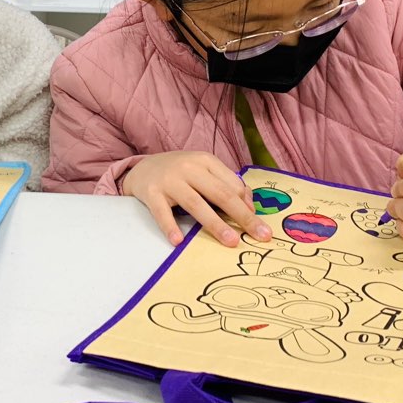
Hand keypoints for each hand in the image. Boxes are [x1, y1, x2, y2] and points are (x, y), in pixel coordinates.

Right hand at [122, 151, 271, 246]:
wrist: (142, 168)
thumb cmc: (180, 174)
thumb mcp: (203, 171)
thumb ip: (226, 184)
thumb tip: (250, 207)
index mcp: (205, 161)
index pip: (232, 185)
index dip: (247, 206)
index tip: (257, 225)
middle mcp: (189, 168)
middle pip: (220, 193)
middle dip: (242, 216)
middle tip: (260, 235)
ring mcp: (169, 180)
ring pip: (196, 203)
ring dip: (215, 224)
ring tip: (231, 241)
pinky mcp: (151, 193)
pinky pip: (162, 212)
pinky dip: (170, 226)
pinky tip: (179, 241)